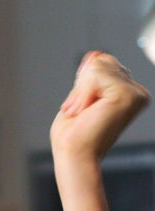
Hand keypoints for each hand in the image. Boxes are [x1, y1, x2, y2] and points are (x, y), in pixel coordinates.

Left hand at [50, 51, 149, 166]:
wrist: (73, 155)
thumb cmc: (73, 135)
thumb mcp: (80, 97)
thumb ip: (90, 76)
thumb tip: (96, 54)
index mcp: (129, 92)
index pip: (102, 63)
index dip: (83, 83)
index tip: (81, 108)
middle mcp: (137, 92)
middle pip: (101, 61)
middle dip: (81, 86)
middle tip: (80, 111)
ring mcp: (135, 93)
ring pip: (97, 66)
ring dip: (80, 92)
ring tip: (83, 113)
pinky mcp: (127, 95)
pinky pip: (95, 75)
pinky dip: (82, 93)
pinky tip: (85, 111)